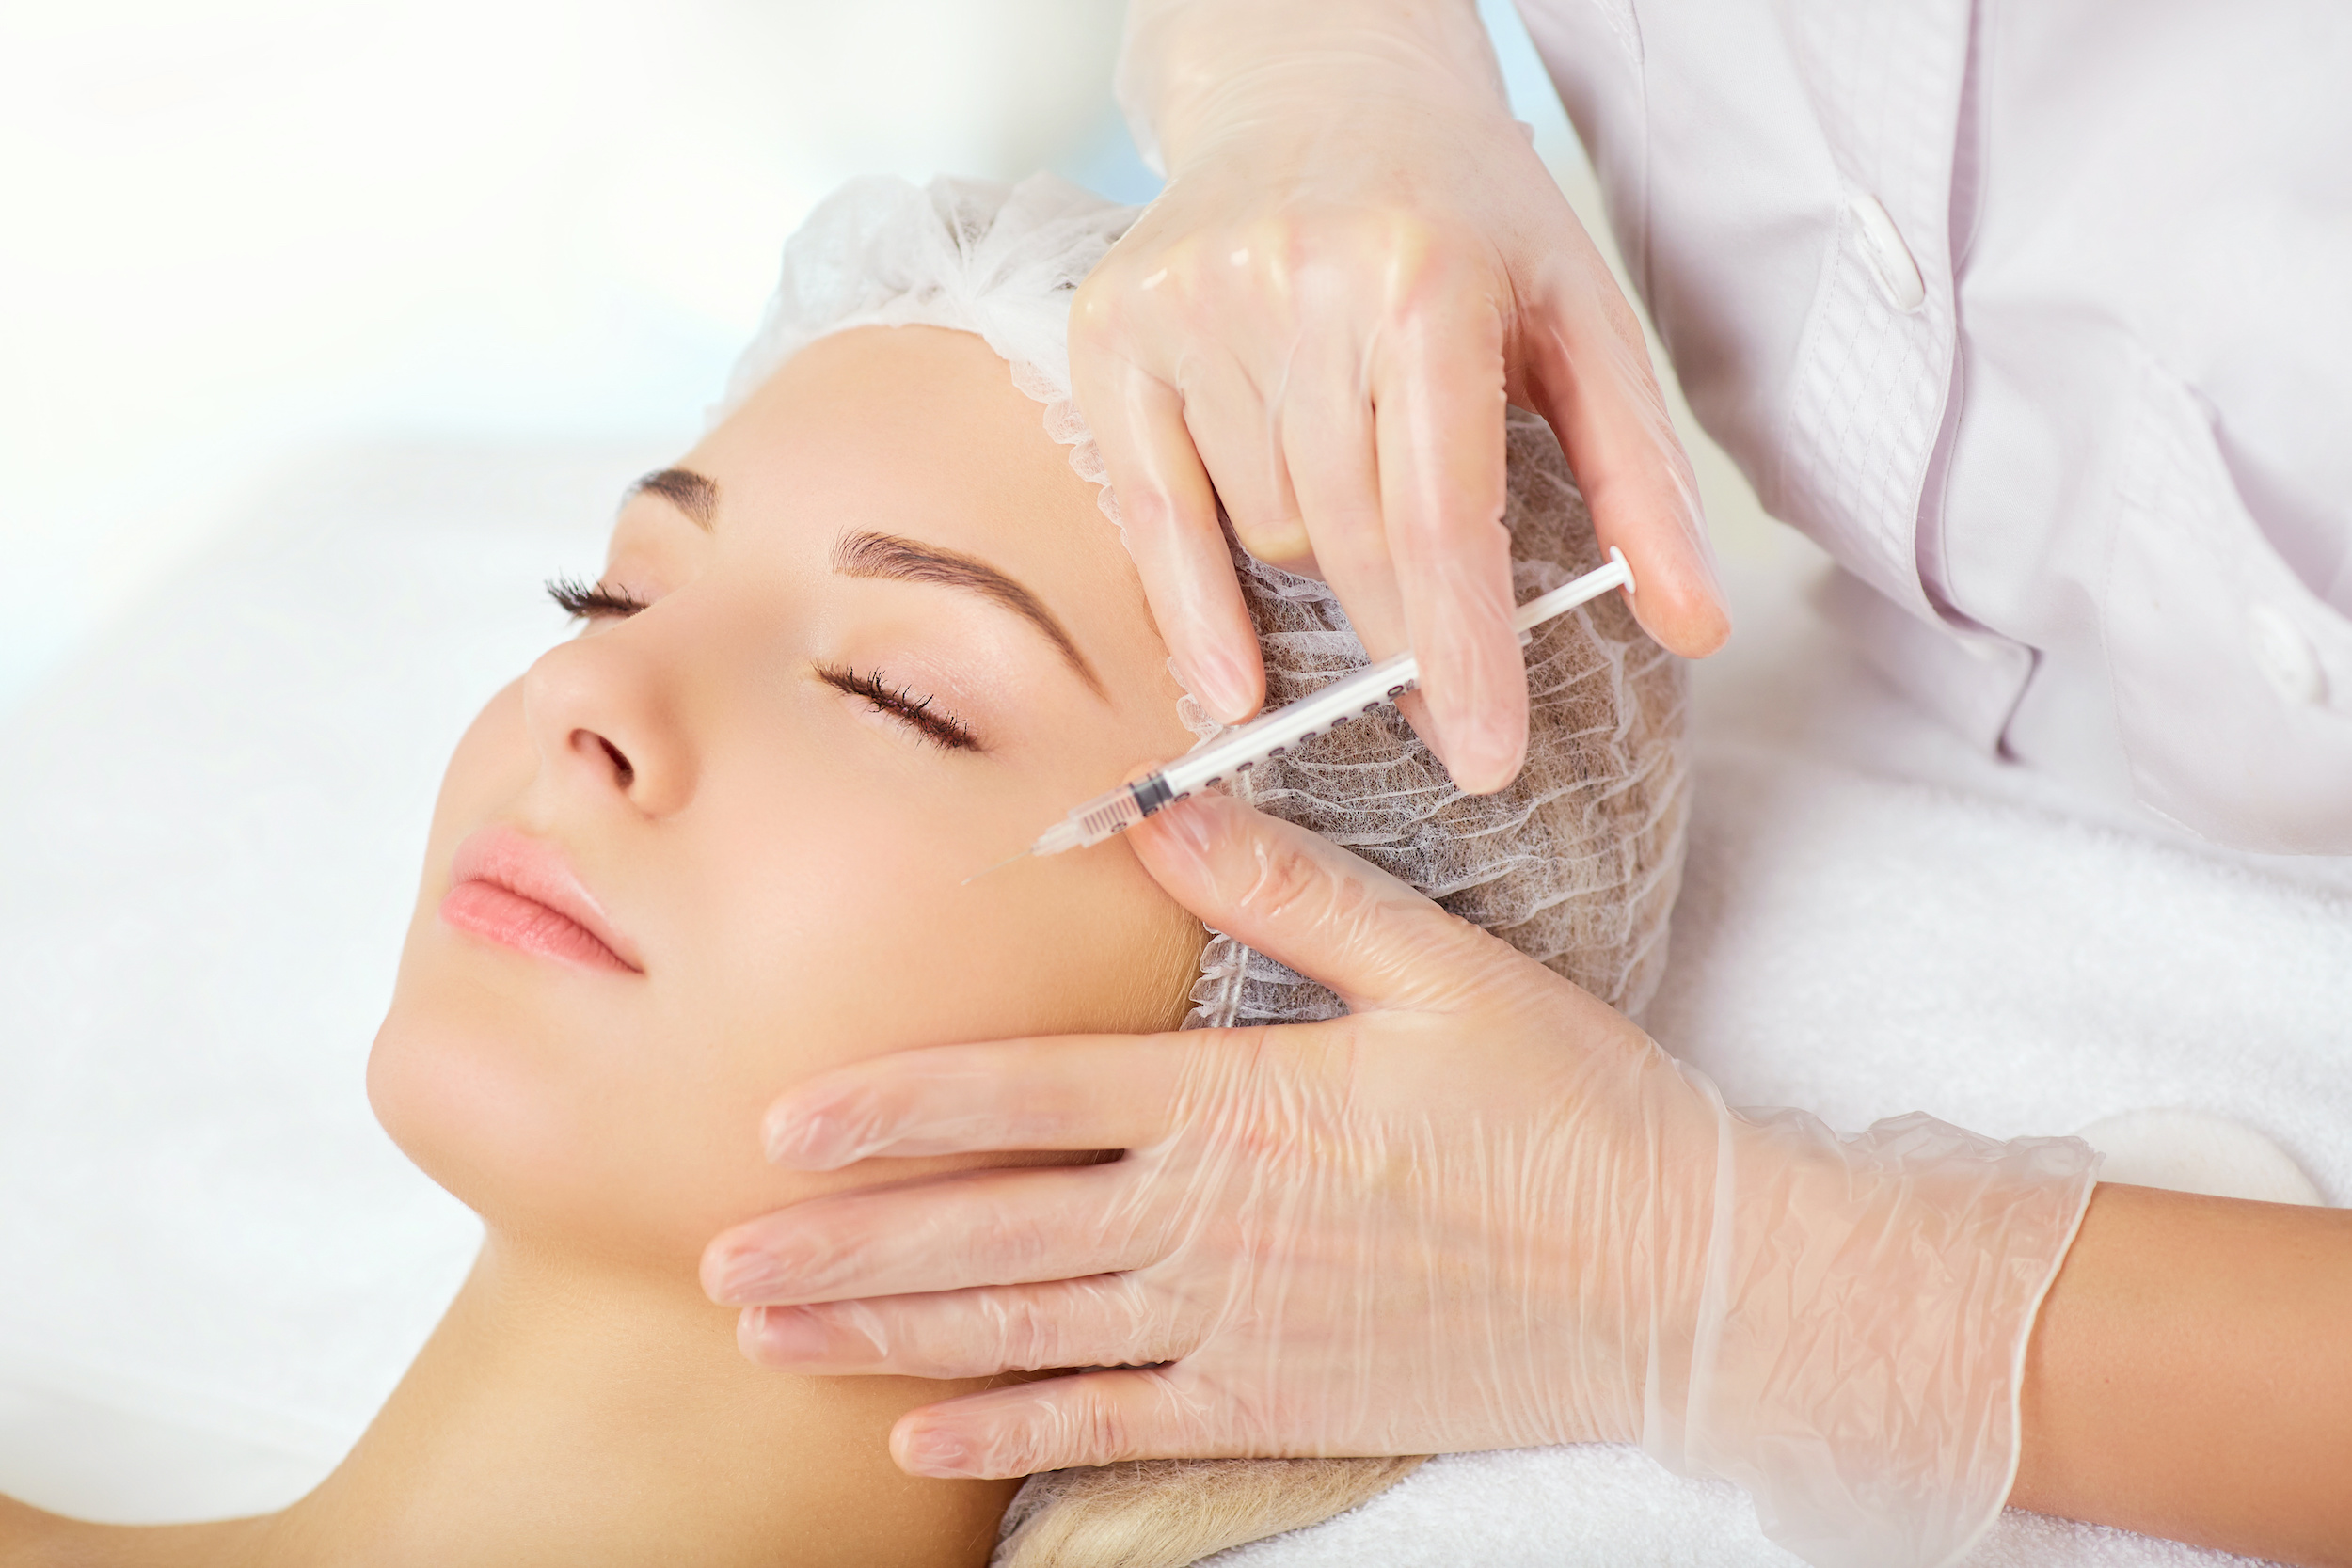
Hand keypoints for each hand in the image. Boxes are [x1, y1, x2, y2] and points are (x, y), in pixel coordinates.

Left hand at [703, 794, 2097, 1566]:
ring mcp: (1232, 1327)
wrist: (1677, 1279)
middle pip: (987, 1231)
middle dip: (840, 1243)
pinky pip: (1110, 1428)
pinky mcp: (1271, 1406)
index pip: (1025, 1099)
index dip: (893, 1111)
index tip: (780, 1123)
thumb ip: (1291, 888)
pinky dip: (1008, 1436)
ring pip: (1020, 1333)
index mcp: (1237, 1101)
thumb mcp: (1439, 967)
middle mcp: (1207, 1221)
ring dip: (884, 1335)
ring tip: (770, 1335)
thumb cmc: (1561, 1109)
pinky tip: (918, 1438)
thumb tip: (1165, 812)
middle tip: (714, 1252)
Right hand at [1071, 0, 1728, 791]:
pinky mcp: (1116, 328)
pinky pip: (1151, 513)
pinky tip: (1230, 682)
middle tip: (1446, 712)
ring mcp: (1193, 305)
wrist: (1317, 81)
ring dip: (1321, 574)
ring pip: (1263, 534)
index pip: (1438, 512)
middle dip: (1404, 643)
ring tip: (1360, 525)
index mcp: (1426, 277)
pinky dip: (1191, 608)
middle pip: (1348, 542)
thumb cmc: (1463, 212)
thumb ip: (1639, 475)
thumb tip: (1693, 626)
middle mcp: (1297, 283)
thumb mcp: (1580, 314)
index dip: (1460, 650)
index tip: (1484, 756)